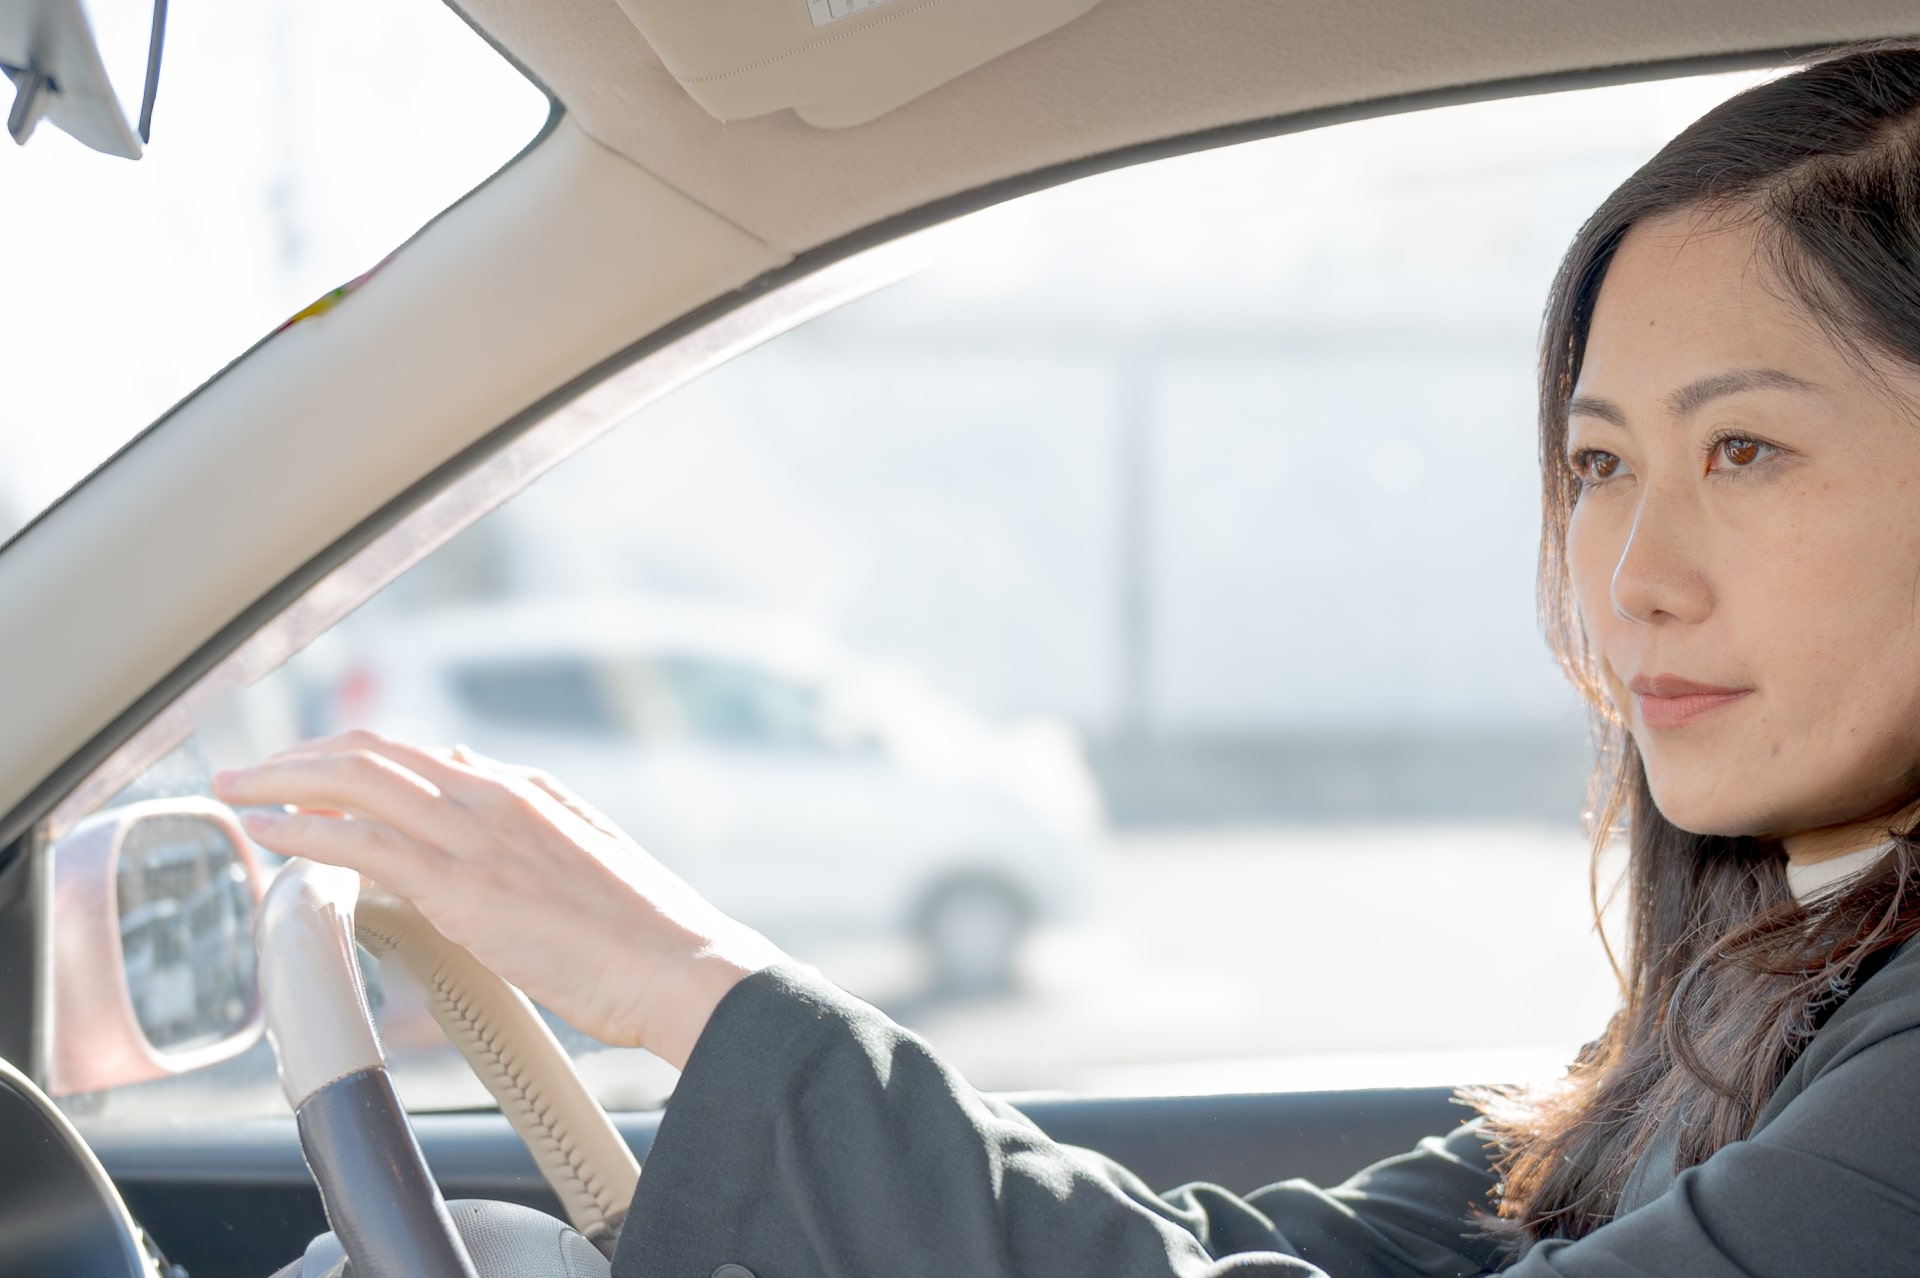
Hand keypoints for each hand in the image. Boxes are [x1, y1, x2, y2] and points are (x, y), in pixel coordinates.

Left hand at [212, 731, 786, 1068]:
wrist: (679, 964)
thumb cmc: (643, 931)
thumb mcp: (585, 853)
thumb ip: (526, 822)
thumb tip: (467, 792)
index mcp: (524, 791)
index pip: (416, 756)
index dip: (351, 758)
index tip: (310, 772)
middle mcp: (495, 797)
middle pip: (374, 753)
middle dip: (300, 757)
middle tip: (249, 772)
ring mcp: (478, 835)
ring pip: (357, 781)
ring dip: (284, 780)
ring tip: (237, 790)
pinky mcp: (464, 885)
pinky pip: (364, 841)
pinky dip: (306, 829)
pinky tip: (269, 832)